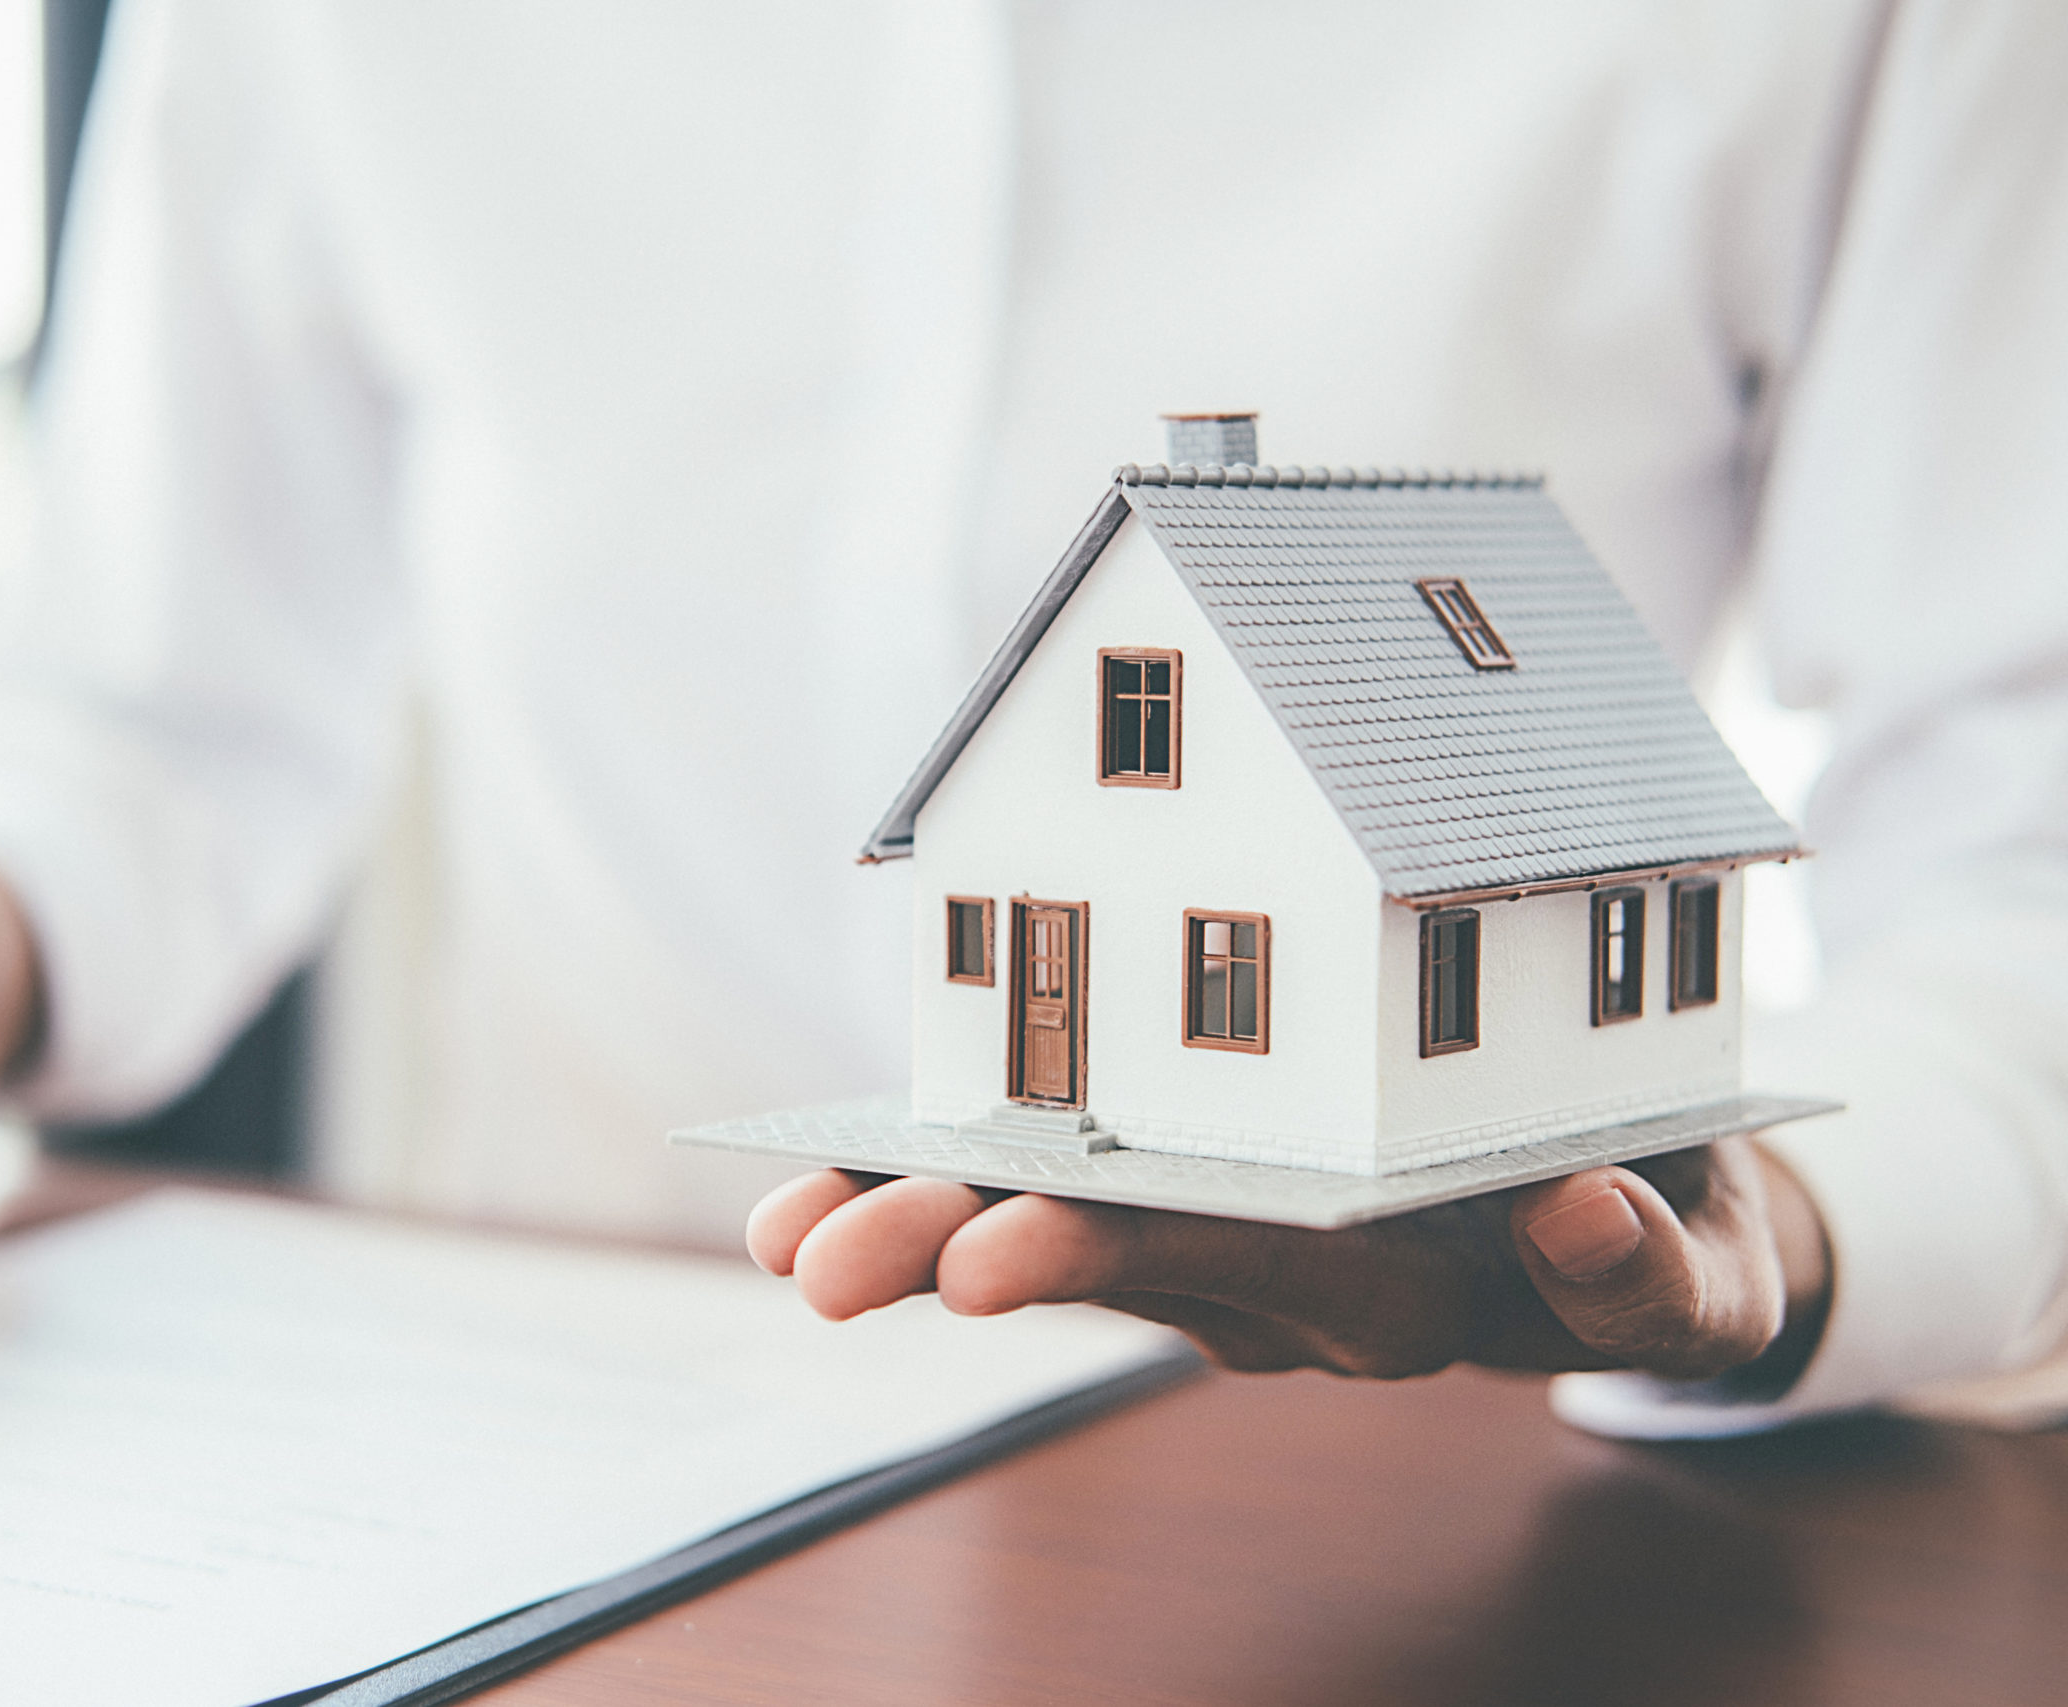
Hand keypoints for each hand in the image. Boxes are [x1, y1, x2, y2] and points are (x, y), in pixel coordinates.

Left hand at [748, 1139, 1831, 1382]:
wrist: (1629, 1216)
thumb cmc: (1668, 1220)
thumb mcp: (1705, 1264)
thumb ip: (1659, 1269)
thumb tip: (1582, 1215)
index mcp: (1392, 1283)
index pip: (1238, 1268)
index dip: (1111, 1255)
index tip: (986, 1260)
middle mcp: (1280, 1277)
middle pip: (1106, 1262)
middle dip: (953, 1253)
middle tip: (819, 1267)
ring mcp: (1223, 1234)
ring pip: (1061, 1225)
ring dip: (919, 1220)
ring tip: (781, 1234)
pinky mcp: (1193, 1181)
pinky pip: (1065, 1173)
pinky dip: (952, 1161)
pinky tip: (836, 1160)